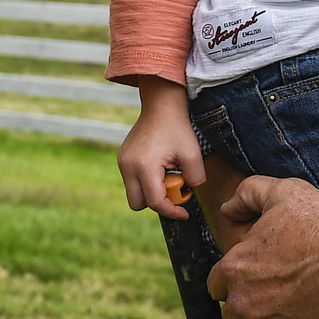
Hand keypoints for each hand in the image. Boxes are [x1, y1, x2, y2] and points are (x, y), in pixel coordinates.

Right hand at [119, 79, 202, 219]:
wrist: (161, 105)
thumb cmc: (177, 128)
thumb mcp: (193, 154)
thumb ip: (196, 179)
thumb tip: (189, 193)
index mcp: (145, 166)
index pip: (155, 202)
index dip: (171, 211)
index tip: (185, 213)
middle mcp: (128, 166)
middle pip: (137, 204)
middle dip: (156, 202)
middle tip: (173, 186)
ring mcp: (122, 162)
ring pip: (134, 193)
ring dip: (151, 191)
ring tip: (167, 173)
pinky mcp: (122, 158)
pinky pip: (132, 181)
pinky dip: (146, 180)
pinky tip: (160, 165)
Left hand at [206, 174, 318, 318]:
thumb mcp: (284, 192)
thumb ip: (249, 194)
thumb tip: (227, 208)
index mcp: (235, 268)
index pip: (217, 285)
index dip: (235, 281)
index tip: (254, 279)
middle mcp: (242, 303)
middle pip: (232, 315)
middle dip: (247, 307)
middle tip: (274, 297)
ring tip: (288, 315)